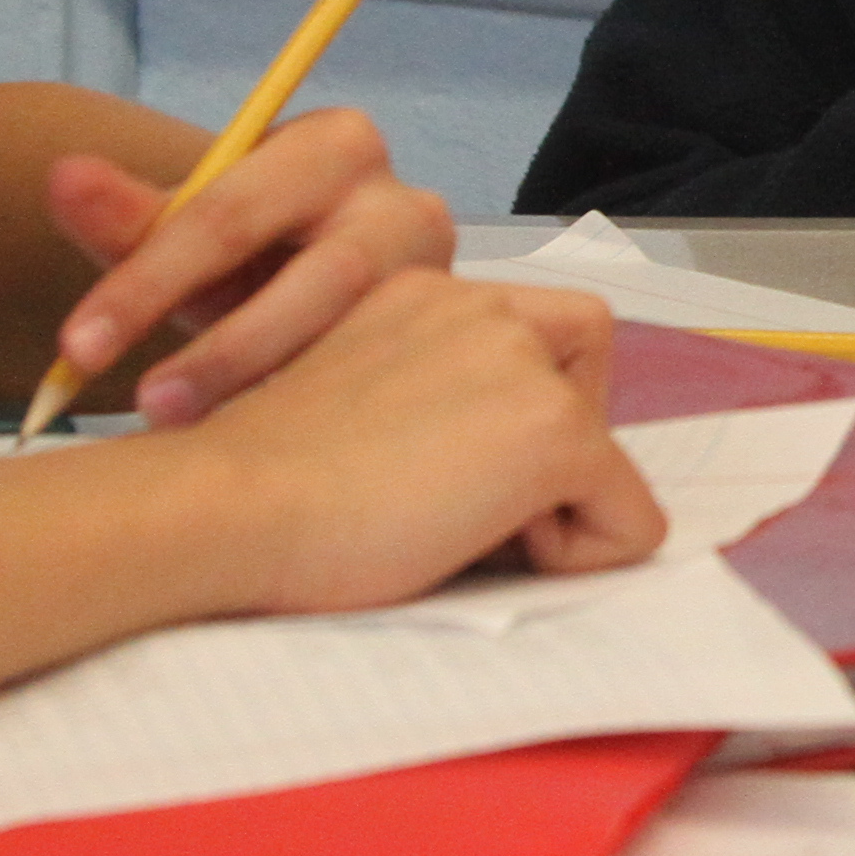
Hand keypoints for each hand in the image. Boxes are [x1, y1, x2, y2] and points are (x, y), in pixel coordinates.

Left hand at [42, 107, 528, 429]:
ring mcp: (440, 275)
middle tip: (144, 404)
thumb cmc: (256, 260)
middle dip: (221, 348)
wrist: (334, 293)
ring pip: (360, 335)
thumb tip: (62, 177)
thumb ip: (129, 216)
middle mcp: (405, 200)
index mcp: (335, 144)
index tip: (75, 348)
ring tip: (190, 428)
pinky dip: (318, 414)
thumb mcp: (191, 239)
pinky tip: (264, 453)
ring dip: (268, 385)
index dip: (148, 279)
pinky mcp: (454, 340)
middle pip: (318, 275)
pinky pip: (385, 381)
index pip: (231, 211)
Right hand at [185, 268, 666, 609]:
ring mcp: (524, 364)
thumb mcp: (344, 412)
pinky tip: (480, 553)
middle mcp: (480, 305)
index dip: (511, 413)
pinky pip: (631, 522)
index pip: (531, 332)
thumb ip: (420, 407)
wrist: (223, 506)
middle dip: (558, 435)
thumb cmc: (251, 490)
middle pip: (589, 357)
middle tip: (472, 499)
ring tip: (462, 527)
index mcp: (419, 295)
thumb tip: (491, 471)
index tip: (439, 468)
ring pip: (610, 445)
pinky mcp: (555, 430)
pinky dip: (577, 559)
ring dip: (556, 499)